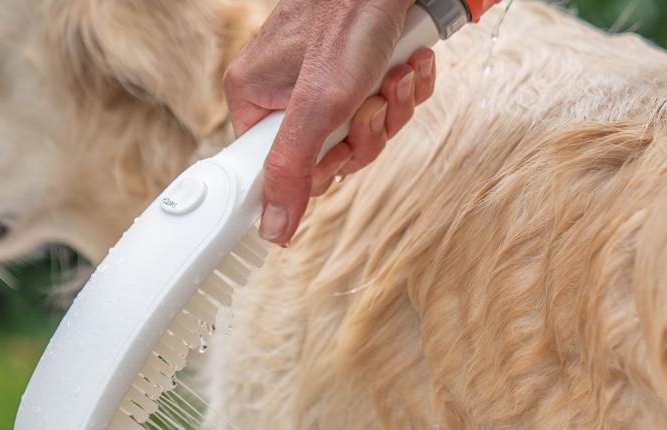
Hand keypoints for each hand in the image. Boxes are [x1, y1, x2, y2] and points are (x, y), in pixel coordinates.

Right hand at [224, 0, 436, 244]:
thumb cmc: (347, 18)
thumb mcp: (319, 104)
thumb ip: (293, 170)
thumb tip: (271, 231)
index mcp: (255, 97)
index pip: (281, 167)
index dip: (321, 167)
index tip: (339, 152)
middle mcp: (286, 89)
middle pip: (331, 151)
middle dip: (366, 131)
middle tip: (371, 103)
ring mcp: (326, 76)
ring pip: (365, 127)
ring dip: (392, 105)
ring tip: (394, 73)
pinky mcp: (361, 63)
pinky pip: (386, 99)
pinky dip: (406, 85)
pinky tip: (410, 61)